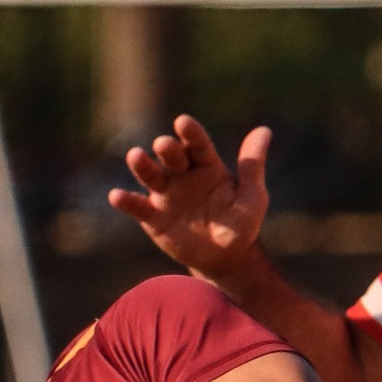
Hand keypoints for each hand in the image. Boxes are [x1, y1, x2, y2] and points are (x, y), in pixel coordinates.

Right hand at [108, 114, 271, 280]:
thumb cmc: (240, 224)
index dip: (190, 133)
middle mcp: (182, 174)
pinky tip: (116, 196)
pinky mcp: (153, 217)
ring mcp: (166, 194)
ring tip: (135, 156)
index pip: (197, 144)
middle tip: (163, 145)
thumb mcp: (253, 197)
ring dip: (142, 165)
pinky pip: (138, 207)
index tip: (183, 123)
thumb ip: (252, 166)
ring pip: (151, 175)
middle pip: (171, 156)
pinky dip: (126, 201)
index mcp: (206, 164)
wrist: (226, 259)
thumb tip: (264, 131)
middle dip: (167, 149)